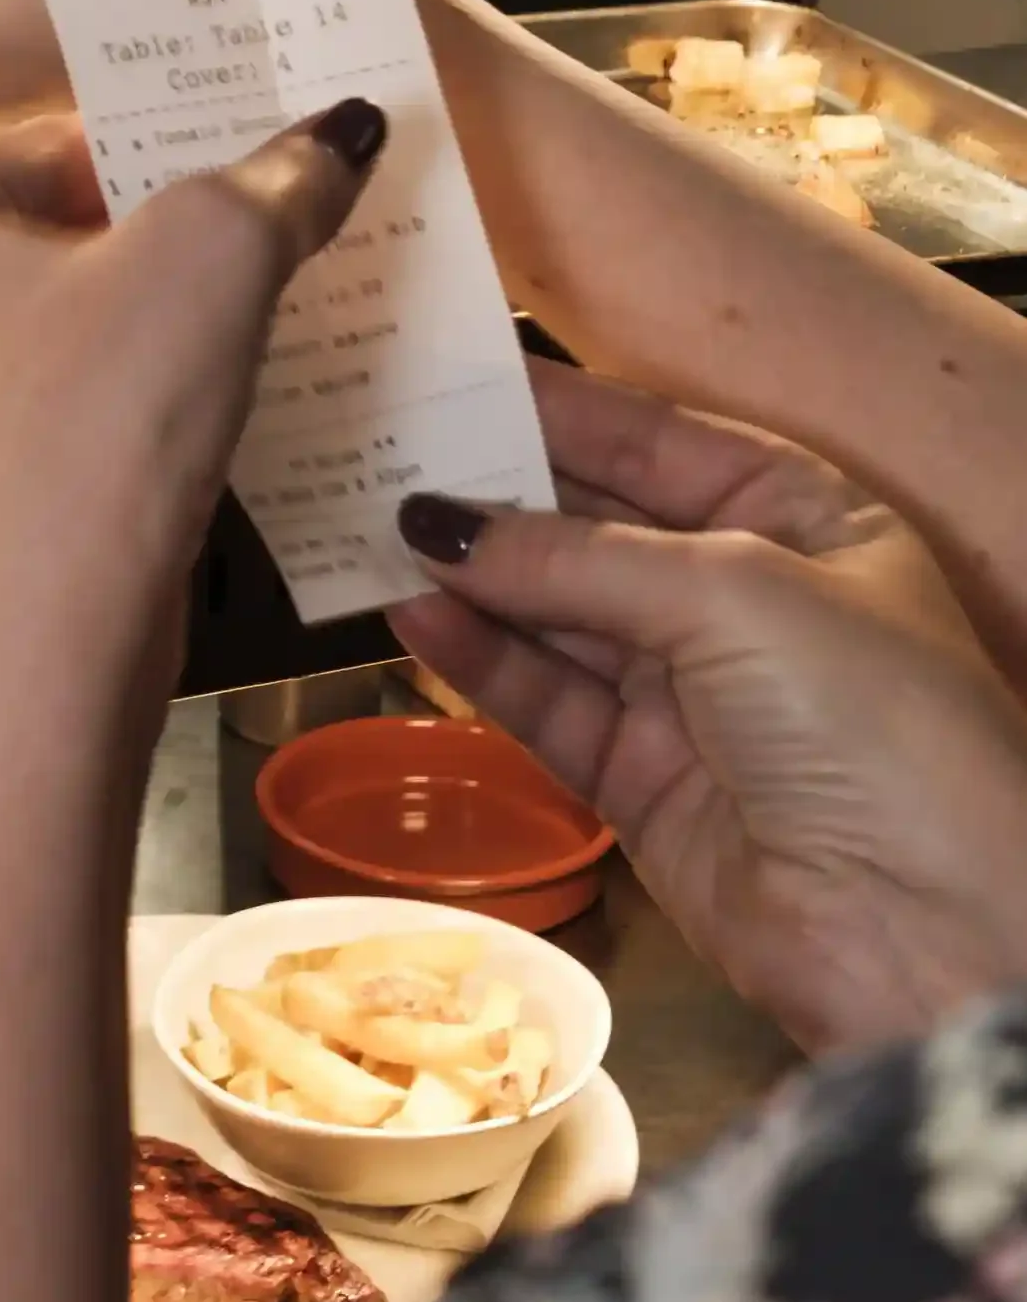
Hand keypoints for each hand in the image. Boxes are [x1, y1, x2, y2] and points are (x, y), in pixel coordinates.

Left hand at [0, 98, 387, 670]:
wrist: (13, 667)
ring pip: (26, 363)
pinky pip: (17, 459)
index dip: (160, 156)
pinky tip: (164, 480)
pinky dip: (88, 455)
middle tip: (256, 274)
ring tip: (229, 375)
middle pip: (32, 255)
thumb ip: (275, 183)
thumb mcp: (213, 267)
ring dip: (122, 364)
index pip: (46, 146)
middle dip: (145, 266)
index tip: (249, 184)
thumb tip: (337, 132)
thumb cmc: (90, 435)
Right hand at [394, 364, 1026, 1055]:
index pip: (659, 441)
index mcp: (804, 519)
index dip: (560, 407)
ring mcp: (688, 693)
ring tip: (370, 528)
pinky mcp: (640, 780)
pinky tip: (415, 615)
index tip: (455, 373)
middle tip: (386, 446)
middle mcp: (743, 598)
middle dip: (496, 492)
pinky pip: (542, 700)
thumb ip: (576, 555)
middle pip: (594, 526)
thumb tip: (441, 523)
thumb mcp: (733, 592)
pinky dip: (478, 659)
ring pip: (553, 615)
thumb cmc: (879, 726)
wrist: (930, 928)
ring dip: (470, 577)